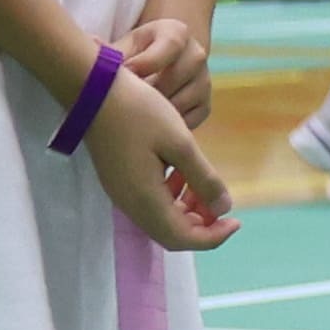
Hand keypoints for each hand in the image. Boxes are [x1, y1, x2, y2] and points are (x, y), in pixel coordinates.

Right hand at [83, 68, 237, 252]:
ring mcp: (121, 193)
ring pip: (160, 218)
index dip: (213, 236)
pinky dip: (172, 196)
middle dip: (202, 224)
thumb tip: (224, 209)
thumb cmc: (140, 113)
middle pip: (171, 233)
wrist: (93, 91)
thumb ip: (204, 179)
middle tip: (221, 201)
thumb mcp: (181, 144)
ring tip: (204, 184)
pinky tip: (182, 172)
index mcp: (145, 200)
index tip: (236, 220)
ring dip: (187, 209)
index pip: (182, 239)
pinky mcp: (119, 180)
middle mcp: (130, 204)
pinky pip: (149, 202)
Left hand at [115, 14, 213, 128]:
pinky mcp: (204, 106)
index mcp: (176, 33)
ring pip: (183, 101)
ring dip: (157, 112)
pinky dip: (167, 128)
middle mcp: (196, 54)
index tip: (126, 74)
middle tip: (127, 101)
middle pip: (179, 75)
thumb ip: (107, 51)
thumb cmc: (133, 55)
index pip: (172, 44)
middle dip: (150, 91)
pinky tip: (148, 127)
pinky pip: (188, 121)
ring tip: (133, 115)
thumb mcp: (122, 47)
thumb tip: (90, 47)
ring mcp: (203, 81)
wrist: (155, 64)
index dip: (147, 61)